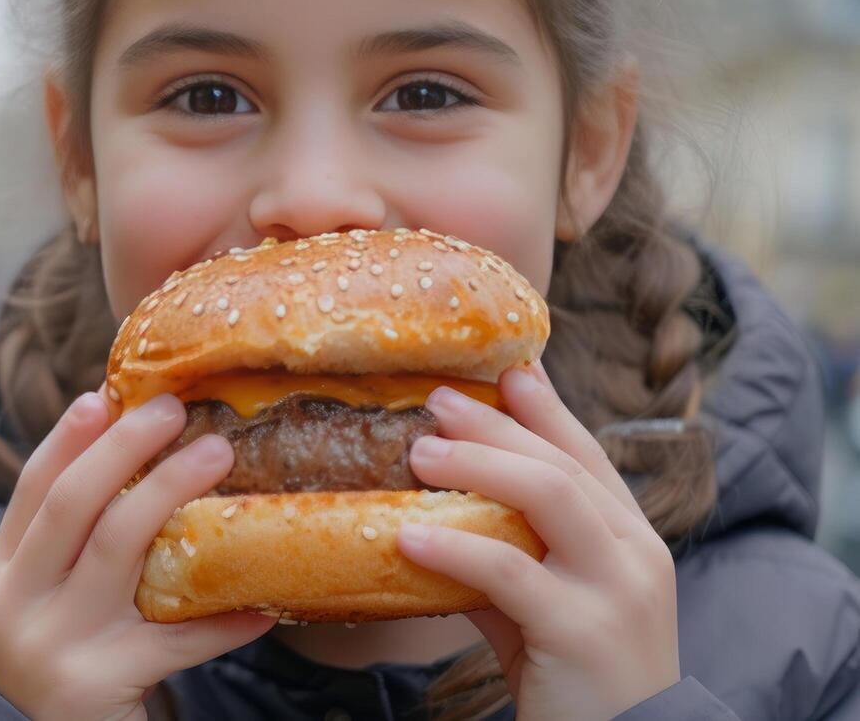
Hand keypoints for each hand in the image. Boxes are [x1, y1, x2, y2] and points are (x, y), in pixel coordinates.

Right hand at [0, 388, 275, 719]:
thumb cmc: (72, 658)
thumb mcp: (49, 600)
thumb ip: (72, 541)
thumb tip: (130, 445)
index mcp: (3, 575)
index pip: (32, 489)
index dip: (67, 438)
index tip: (104, 395)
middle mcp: (17, 605)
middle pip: (72, 505)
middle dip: (123, 449)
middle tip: (173, 411)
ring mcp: (55, 644)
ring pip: (118, 550)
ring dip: (170, 493)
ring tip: (218, 454)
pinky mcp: (99, 684)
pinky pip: (175, 639)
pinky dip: (221, 619)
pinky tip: (262, 602)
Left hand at [397, 363, 680, 719]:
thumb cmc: (573, 676)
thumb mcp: (542, 605)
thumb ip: (505, 556)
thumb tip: (431, 512)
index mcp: (630, 540)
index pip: (587, 455)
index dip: (546, 409)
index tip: (506, 368)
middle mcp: (634, 554)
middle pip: (561, 464)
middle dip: (497, 425)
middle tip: (437, 401)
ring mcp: (616, 591)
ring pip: (548, 498)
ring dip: (476, 466)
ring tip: (418, 454)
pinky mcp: (583, 632)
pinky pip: (509, 573)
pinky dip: (455, 548)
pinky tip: (409, 535)